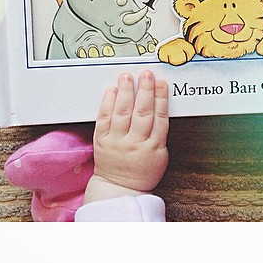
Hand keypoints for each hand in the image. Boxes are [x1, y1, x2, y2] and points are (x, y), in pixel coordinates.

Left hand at [83, 71, 168, 203]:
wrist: (119, 187)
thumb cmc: (143, 169)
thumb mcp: (160, 155)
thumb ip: (160, 131)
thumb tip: (159, 102)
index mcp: (153, 148)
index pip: (159, 118)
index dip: (161, 98)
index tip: (161, 83)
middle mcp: (135, 144)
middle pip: (142, 113)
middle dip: (145, 91)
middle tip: (146, 75)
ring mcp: (117, 142)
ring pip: (122, 113)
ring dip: (125, 92)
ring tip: (127, 77)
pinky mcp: (101, 141)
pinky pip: (104, 119)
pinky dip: (107, 103)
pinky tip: (112, 90)